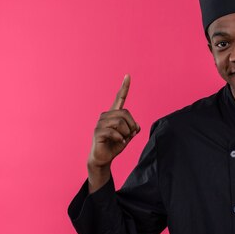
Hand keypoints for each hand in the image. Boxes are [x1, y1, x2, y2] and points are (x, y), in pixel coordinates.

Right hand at [87, 74, 140, 190]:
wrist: (103, 158)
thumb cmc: (114, 145)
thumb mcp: (128, 136)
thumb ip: (133, 129)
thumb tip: (137, 127)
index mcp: (114, 114)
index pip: (119, 98)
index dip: (124, 87)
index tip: (128, 75)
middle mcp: (106, 116)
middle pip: (125, 113)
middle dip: (131, 126)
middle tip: (130, 135)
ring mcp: (100, 123)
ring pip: (120, 122)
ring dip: (126, 133)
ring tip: (122, 139)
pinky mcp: (97, 132)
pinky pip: (114, 132)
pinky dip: (120, 139)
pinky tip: (119, 143)